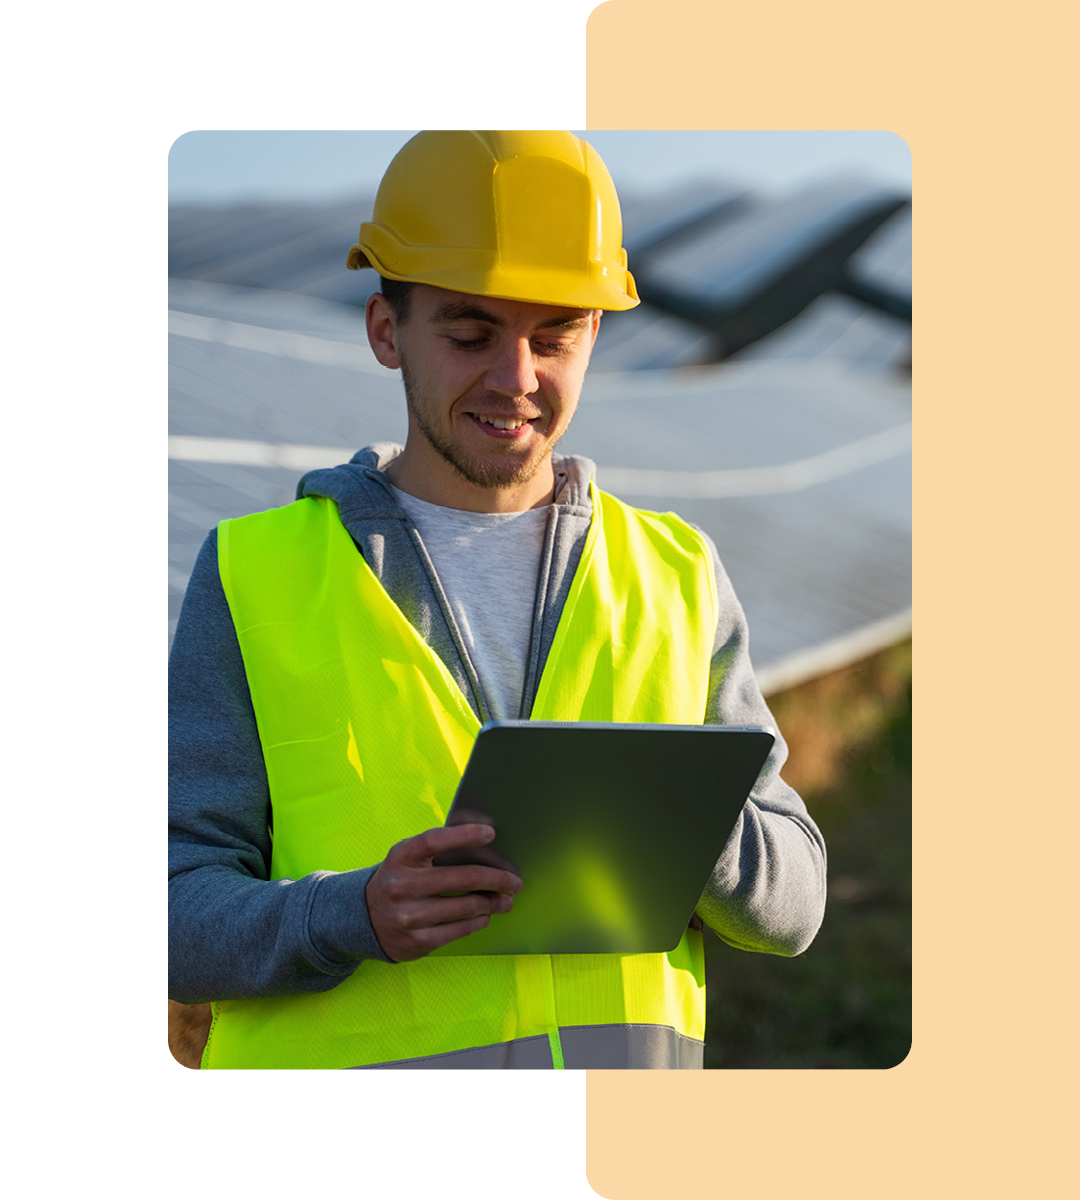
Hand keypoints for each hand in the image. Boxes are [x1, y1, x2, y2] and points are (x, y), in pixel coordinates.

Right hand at [366, 823, 521, 962]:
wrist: (363, 917)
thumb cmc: (399, 880)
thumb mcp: (406, 859)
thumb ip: (437, 850)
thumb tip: (485, 847)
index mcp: (400, 858)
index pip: (435, 841)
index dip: (464, 835)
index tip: (490, 833)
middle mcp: (402, 886)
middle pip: (463, 878)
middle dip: (497, 879)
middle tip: (514, 881)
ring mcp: (409, 916)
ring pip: (467, 907)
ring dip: (493, 903)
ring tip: (505, 900)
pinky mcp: (417, 941)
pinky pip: (460, 930)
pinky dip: (478, 921)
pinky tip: (485, 916)